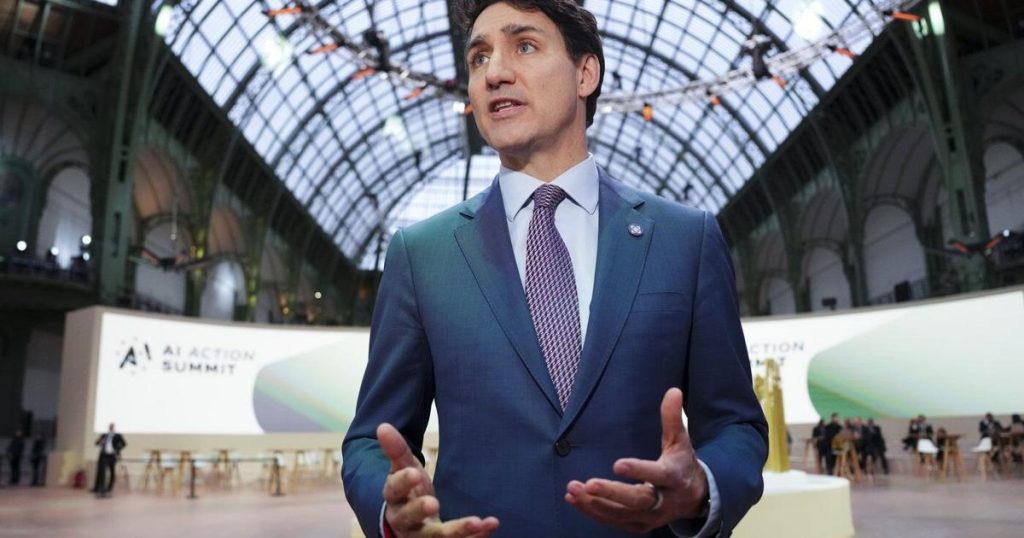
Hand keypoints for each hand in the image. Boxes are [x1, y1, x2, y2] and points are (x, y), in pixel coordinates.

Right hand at [378, 423, 499, 537]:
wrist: (411, 526)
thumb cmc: (409, 492)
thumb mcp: (403, 470)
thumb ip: (396, 450)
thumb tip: (383, 425)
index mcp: (394, 500)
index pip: (394, 491)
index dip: (403, 483)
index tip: (415, 473)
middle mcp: (405, 522)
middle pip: (409, 519)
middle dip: (420, 510)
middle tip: (434, 503)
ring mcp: (423, 537)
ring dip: (457, 531)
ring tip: (476, 521)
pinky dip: (477, 537)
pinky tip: (491, 524)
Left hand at [564, 388, 708, 532]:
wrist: (693, 498)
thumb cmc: (681, 463)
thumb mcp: (680, 441)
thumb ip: (673, 418)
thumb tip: (673, 390)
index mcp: (673, 477)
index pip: (656, 475)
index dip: (638, 471)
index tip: (617, 464)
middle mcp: (663, 502)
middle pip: (636, 501)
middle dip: (611, 493)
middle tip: (589, 483)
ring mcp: (650, 518)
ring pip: (620, 514)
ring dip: (594, 503)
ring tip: (573, 489)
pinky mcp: (638, 525)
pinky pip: (613, 521)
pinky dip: (593, 511)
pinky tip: (574, 499)